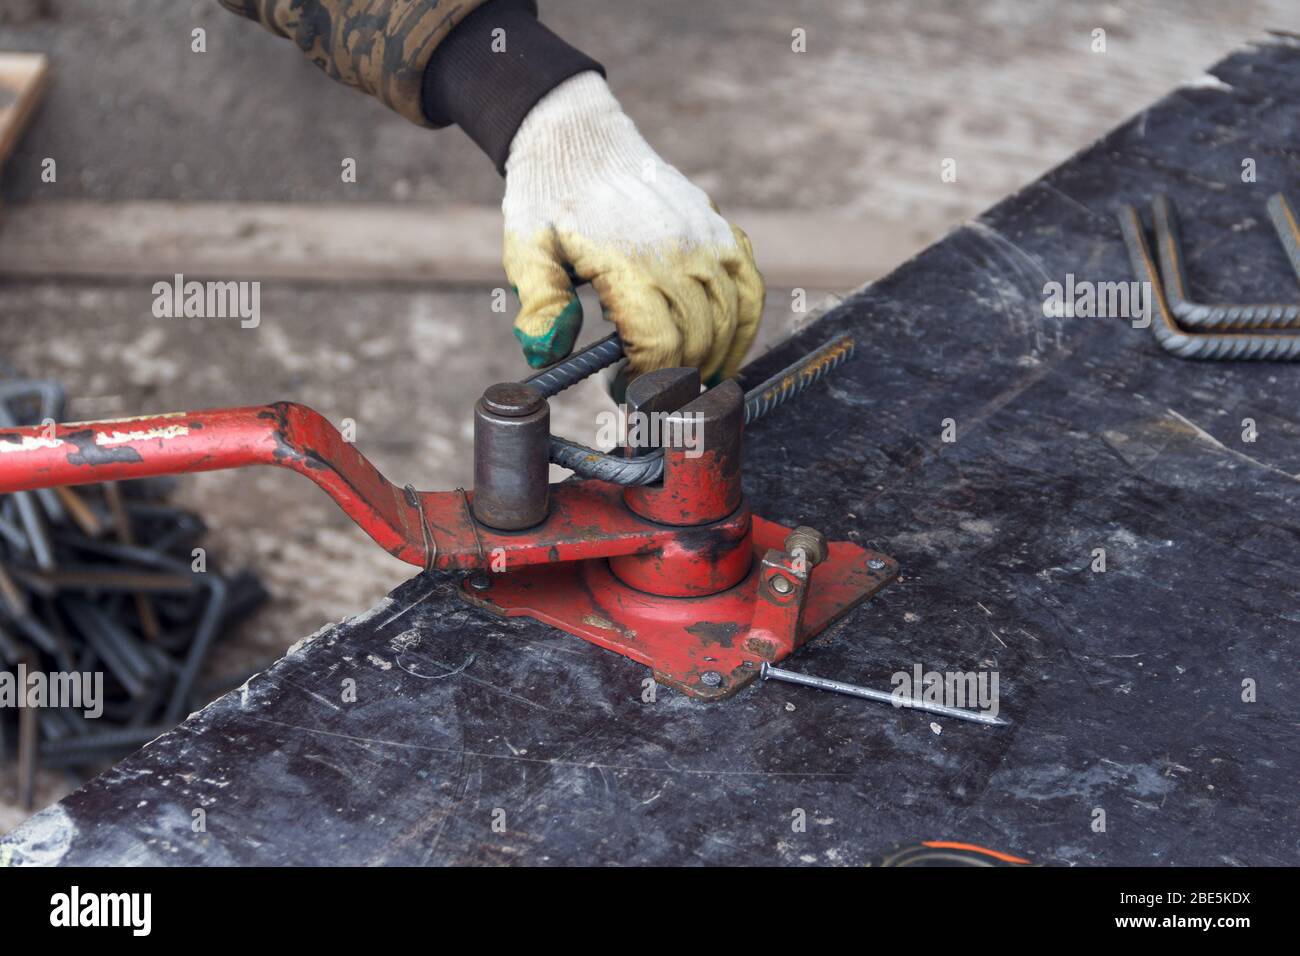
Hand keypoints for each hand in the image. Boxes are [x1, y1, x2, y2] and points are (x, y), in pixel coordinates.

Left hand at [502, 72, 764, 380]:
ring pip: (730, 316)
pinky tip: (729, 348)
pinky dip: (747, 323)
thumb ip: (540, 302)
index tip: (626, 391)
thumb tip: (547, 351)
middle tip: (652, 393)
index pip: (659, 344)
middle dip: (677, 378)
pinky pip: (750, 283)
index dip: (647, 380)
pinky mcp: (719, 227)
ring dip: (717, 359)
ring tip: (692, 382)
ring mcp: (705, 237)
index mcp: (629, 263)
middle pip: (697, 337)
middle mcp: (676, 251)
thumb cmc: (548, 197)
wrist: (578, 137)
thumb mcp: (526, 248)